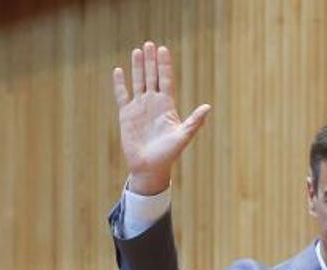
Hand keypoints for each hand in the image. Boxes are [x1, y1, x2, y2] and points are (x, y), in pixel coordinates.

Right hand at [112, 41, 211, 195]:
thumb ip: (194, 121)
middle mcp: (153, 103)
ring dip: (137, 67)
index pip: (166, 80)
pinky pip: (122, 95)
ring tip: (137, 50)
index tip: (163, 50)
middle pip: (152, 76)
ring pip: (138, 82)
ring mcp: (139, 107)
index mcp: (167, 105)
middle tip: (149, 44)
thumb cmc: (168, 154)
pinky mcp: (126, 115)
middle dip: (151, 61)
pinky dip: (120, 84)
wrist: (150, 167)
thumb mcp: (183, 136)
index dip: (165, 65)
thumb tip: (208, 107)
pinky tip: (118, 71)